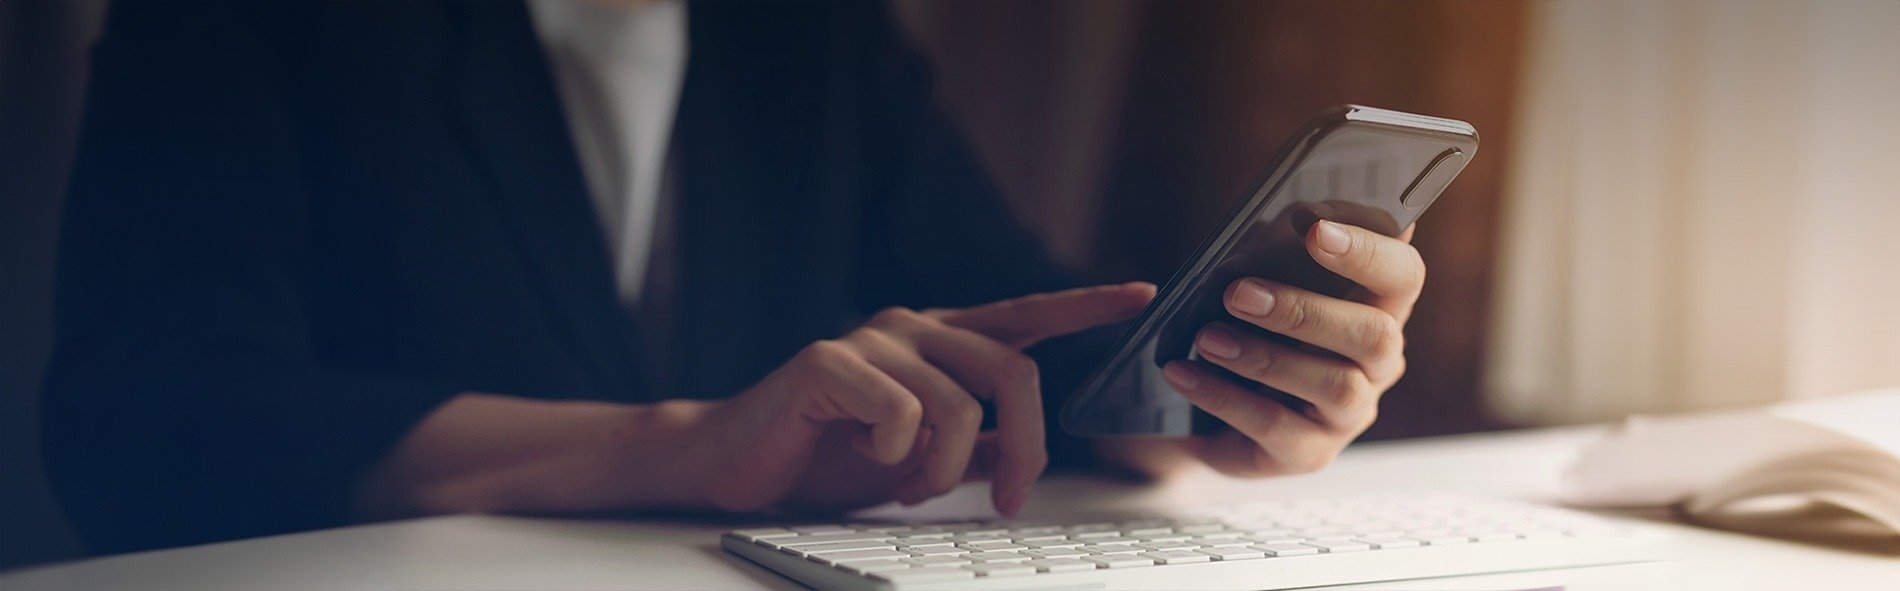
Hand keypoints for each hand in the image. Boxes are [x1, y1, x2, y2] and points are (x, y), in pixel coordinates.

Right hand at [690, 283, 1153, 515]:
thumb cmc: (827, 456)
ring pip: (958, 404)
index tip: (1142, 296)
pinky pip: (900, 412)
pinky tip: (864, 454)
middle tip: (1008, 499)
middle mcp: (913, 327)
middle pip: (1012, 372)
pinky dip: (894, 454)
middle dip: (1026, 445)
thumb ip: (970, 445)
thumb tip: (1016, 452)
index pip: (1026, 316)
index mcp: (940, 343)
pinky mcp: (830, 361)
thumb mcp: (917, 459)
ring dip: (944, 466)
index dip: (1085, 305)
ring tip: (909, 482)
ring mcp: (872, 338)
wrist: (739, 464)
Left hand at [1102, 221, 1422, 478]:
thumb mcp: (1256, 279)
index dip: (1369, 252)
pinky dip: (1224, 396)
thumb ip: (1272, 249)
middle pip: (1374, 334)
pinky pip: (1277, 426)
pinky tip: (1183, 373)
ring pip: (1333, 384)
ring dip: (1264, 357)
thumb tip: (1275, 220)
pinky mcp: (1311, 452)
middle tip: (1237, 292)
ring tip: (1206, 337)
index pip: (1403, 274)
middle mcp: (1379, 362)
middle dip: (1305, 310)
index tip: (1315, 230)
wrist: (1204, 406)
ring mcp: (1350, 413)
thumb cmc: (1244, 324)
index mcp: (1378, 306)